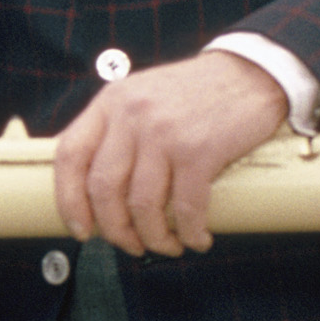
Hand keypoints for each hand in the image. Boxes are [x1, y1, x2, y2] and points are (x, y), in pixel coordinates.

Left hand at [54, 53, 289, 257]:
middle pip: (102, 188)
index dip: (68, 199)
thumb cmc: (195, 93)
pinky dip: (189, 232)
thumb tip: (94, 189)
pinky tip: (197, 239)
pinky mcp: (200, 150)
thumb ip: (115, 130)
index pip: (69, 155)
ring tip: (167, 246)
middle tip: (130, 245)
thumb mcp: (141, 96)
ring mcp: (164, 132)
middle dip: (114, 229)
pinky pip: (186, 207)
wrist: (251, 74)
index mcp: (110, 103)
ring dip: (152, 238)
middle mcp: (131, 115)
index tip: (80, 229)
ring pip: (142, 205)